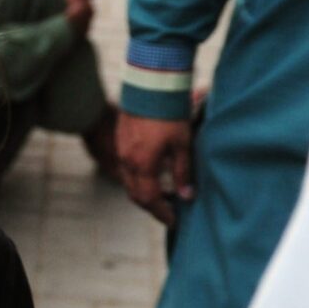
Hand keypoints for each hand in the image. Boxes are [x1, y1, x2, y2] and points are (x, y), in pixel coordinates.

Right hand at [114, 112, 195, 226]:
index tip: (174, 221)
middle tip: (169, 211)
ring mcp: (122, 151)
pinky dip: (139, 179)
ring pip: (129, 182)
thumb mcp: (182, 144)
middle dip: (152, 206)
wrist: (150, 86)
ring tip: (162, 194)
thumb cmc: (169, 114)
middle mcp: (128, 161)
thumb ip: (183, 172)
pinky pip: (127, 169)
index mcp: (143, 165)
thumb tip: (187, 196)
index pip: (149, 199)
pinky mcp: (121, 141)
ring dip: (144, 192)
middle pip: (135, 194)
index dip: (162, 213)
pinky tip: (153, 174)